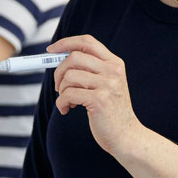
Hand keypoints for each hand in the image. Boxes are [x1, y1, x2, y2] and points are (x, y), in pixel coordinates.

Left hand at [50, 34, 143, 160]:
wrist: (126, 136)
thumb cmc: (111, 111)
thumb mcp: (106, 84)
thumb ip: (89, 70)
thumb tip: (58, 58)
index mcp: (115, 63)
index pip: (87, 42)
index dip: (66, 43)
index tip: (51, 50)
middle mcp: (113, 71)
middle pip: (74, 57)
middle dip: (59, 71)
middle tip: (59, 86)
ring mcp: (108, 85)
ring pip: (69, 76)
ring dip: (61, 90)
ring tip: (68, 101)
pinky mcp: (100, 100)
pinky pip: (68, 94)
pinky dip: (61, 103)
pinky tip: (67, 109)